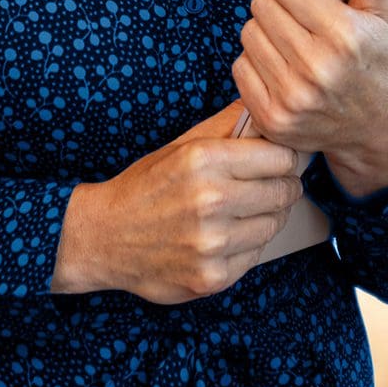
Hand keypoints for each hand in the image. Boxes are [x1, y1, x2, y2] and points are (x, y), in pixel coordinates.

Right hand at [51, 102, 301, 304]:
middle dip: (282, 187)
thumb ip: (227, 124)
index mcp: (203, 160)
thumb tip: (265, 109)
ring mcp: (212, 243)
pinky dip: (247, 246)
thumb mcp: (180, 146)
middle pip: (284, 192)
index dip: (283, 159)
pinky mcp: (212, 277)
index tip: (277, 162)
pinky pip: (256, 255)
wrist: (103, 237)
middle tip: (267, 187)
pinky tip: (225, 237)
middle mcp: (210, 201)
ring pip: (274, 225)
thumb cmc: (145, 187)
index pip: (281, 158)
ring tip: (243, 212)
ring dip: (266, 217)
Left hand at [235, 0, 387, 198]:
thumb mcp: (380, 11)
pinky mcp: (272, 118)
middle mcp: (317, 68)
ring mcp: (292, 98)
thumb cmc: (372, 59)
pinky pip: (240, 67)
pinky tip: (283, 71)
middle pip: (261, 5)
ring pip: (248, 34)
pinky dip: (257, 64)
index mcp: (345, 35)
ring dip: (267, 35)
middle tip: (302, 24)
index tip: (311, 0)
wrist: (373, 125)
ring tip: (293, 46)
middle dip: (280, 8)